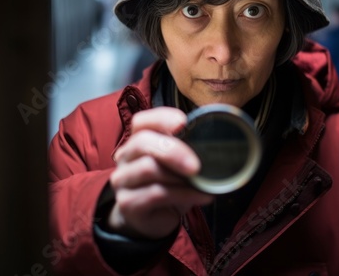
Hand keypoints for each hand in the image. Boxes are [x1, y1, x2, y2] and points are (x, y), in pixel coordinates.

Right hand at [108, 107, 212, 239]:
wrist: (152, 219)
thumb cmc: (170, 185)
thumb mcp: (179, 164)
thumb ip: (188, 150)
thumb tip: (215, 141)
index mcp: (139, 140)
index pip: (142, 121)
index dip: (162, 119)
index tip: (183, 124)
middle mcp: (126, 156)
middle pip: (142, 142)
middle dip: (173, 151)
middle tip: (196, 165)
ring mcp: (123, 180)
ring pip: (148, 169)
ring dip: (179, 177)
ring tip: (201, 184)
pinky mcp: (127, 203)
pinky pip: (156, 194)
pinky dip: (184, 194)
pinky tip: (201, 197)